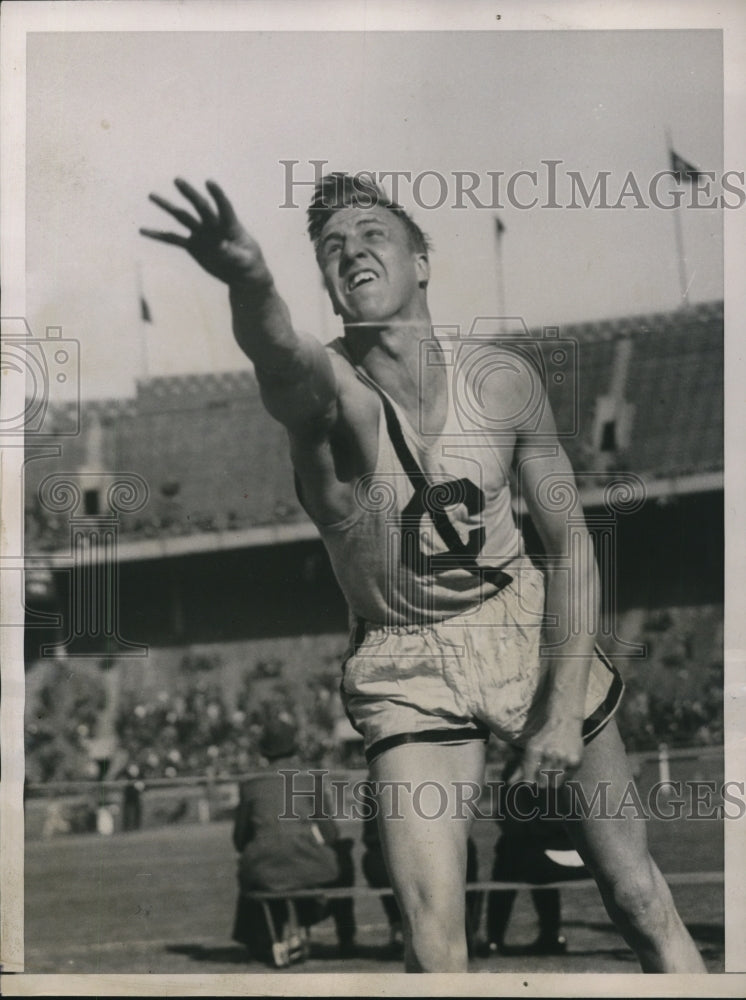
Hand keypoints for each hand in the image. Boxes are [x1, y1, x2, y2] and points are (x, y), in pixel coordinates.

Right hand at [140, 178, 270, 288]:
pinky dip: (158, 235)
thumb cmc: (249, 265)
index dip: (218, 195)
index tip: (209, 182)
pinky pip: (173, 239)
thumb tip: (220, 246)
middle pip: (200, 207)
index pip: (224, 207)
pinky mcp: (192, 245)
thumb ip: (233, 254)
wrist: (241, 274)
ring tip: (151, 195)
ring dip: (168, 206)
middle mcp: (214, 225)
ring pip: (183, 217)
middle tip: (177, 180)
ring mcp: (201, 234)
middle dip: (190, 194)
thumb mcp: (245, 261)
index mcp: (231, 226)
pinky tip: (142, 230)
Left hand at [516, 715, 583, 786]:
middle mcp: (548, 754)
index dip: (530, 783)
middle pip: (542, 785)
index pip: (529, 780)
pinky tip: (563, 765)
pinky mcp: (574, 761)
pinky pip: (567, 779)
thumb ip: (521, 768)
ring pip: (555, 785)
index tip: (532, 780)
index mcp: (534, 751)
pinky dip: (564, 776)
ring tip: (554, 769)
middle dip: (542, 782)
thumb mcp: (531, 749)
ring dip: (554, 780)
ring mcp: (563, 758)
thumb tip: (510, 783)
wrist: (564, 722)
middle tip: (544, 773)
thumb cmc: (544, 739)